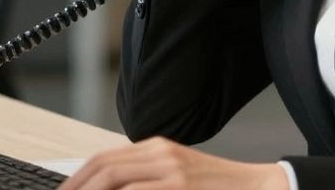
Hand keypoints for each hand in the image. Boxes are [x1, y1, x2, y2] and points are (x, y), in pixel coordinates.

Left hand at [58, 136, 288, 189]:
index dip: (77, 179)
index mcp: (157, 148)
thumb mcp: (177, 178)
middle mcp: (161, 154)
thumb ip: (145, 181)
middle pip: (103, 167)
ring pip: (114, 179)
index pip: (104, 158)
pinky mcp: (181, 187)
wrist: (259, 189)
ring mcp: (172, 171)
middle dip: (75, 188)